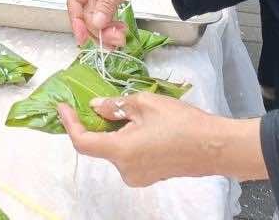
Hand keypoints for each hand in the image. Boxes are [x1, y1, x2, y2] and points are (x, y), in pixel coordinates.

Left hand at [58, 93, 264, 184]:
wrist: (215, 146)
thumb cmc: (181, 123)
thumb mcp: (144, 104)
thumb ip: (116, 106)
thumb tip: (96, 108)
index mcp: (120, 152)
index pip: (83, 142)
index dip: (69, 124)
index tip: (63, 107)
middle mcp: (126, 170)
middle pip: (101, 145)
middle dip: (100, 123)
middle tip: (106, 101)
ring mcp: (139, 177)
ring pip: (116, 149)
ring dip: (117, 130)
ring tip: (134, 110)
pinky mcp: (151, 176)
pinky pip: (130, 156)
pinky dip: (128, 139)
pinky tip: (144, 124)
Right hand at [67, 0, 178, 43]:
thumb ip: (108, 4)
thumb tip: (95, 24)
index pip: (75, 2)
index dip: (77, 22)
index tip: (83, 40)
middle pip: (86, 12)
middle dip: (98, 29)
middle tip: (116, 41)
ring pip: (96, 15)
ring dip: (106, 29)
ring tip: (122, 37)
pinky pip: (106, 12)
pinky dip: (112, 23)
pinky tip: (121, 30)